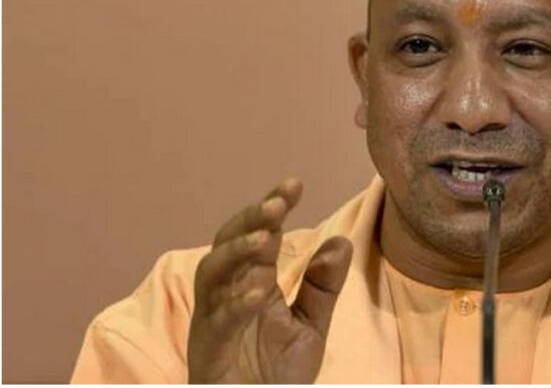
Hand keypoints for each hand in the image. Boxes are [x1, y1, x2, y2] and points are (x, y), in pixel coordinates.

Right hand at [187, 178, 352, 382]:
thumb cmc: (274, 375)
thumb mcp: (309, 326)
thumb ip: (322, 287)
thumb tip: (341, 240)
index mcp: (249, 286)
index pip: (258, 237)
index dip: (272, 209)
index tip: (295, 183)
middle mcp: (225, 298)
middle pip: (225, 245)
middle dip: (250, 220)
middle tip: (277, 203)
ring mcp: (212, 325)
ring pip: (210, 275)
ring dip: (236, 253)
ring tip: (265, 237)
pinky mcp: (209, 354)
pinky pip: (217, 324)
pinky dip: (236, 304)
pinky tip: (259, 289)